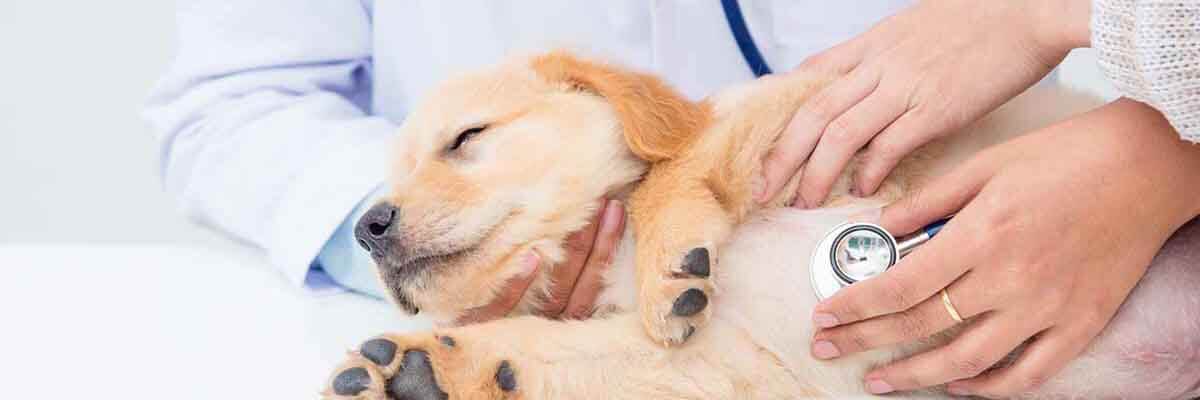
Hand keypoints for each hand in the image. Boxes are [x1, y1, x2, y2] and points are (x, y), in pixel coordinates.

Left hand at [456, 199, 625, 324]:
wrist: (457, 358)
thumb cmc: (503, 317)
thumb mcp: (534, 300)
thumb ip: (556, 274)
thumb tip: (577, 223)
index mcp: (564, 317)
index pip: (594, 280)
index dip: (606, 246)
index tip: (616, 208)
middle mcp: (549, 325)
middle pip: (580, 282)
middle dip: (596, 241)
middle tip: (607, 202)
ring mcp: (519, 328)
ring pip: (553, 292)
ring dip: (570, 254)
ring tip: (579, 217)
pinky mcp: (484, 328)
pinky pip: (504, 307)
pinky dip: (518, 284)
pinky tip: (531, 256)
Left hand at [758, 0, 1090, 206]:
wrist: (1028, 8)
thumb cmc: (979, 18)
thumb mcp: (913, 27)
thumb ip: (882, 54)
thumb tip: (862, 81)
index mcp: (872, 44)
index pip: (810, 78)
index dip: (781, 114)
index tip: (765, 145)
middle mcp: (879, 64)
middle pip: (812, 113)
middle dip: (782, 156)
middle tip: (763, 189)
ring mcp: (905, 86)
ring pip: (840, 133)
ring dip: (816, 174)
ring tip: (805, 202)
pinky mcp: (937, 108)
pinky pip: (890, 144)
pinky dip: (870, 171)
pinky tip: (862, 191)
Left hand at [809, 100, 1199, 397]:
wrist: (1146, 166)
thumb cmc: (1064, 156)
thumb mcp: (984, 165)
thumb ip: (928, 202)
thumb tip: (879, 229)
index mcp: (980, 234)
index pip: (900, 284)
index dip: (855, 305)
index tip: (825, 316)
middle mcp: (1010, 278)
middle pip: (921, 325)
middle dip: (865, 341)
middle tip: (828, 349)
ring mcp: (1047, 307)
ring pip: (967, 361)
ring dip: (914, 376)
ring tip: (877, 381)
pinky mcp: (1079, 325)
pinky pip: (1027, 374)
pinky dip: (988, 388)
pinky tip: (955, 387)